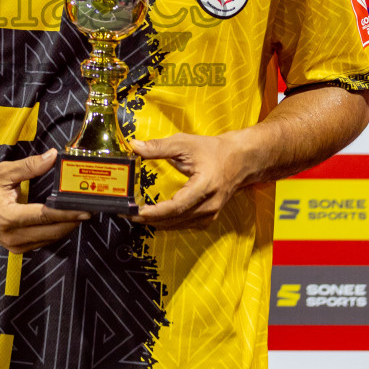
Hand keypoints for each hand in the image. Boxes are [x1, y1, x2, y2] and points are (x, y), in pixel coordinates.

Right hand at [0, 149, 89, 253]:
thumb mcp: (3, 172)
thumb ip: (30, 166)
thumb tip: (52, 157)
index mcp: (8, 217)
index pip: (45, 216)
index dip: (67, 213)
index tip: (85, 209)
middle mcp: (12, 235)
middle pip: (51, 232)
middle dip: (72, 221)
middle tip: (88, 209)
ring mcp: (13, 245)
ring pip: (48, 239)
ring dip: (65, 227)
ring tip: (78, 213)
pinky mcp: (15, 248)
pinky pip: (41, 242)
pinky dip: (54, 232)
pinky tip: (62, 221)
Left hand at [130, 132, 248, 230]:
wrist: (240, 160)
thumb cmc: (213, 150)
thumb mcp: (185, 143)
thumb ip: (159, 146)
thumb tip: (135, 146)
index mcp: (205, 186)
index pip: (177, 205)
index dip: (156, 211)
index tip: (138, 212)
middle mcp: (209, 204)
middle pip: (176, 219)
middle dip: (150, 219)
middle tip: (129, 215)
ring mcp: (211, 213)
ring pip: (180, 225)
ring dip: (158, 223)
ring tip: (137, 216)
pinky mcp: (209, 217)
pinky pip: (186, 225)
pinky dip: (169, 223)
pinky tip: (156, 217)